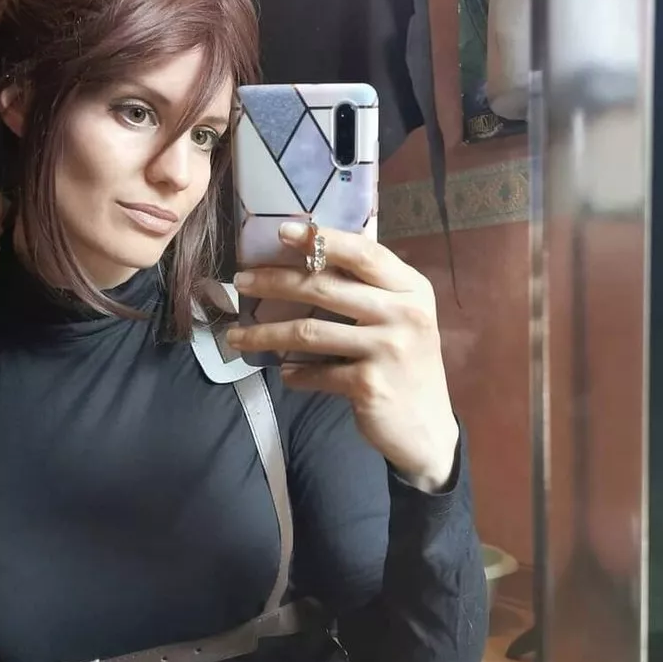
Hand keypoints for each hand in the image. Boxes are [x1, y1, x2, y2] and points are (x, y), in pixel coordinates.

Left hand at [226, 221, 459, 492]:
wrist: (426, 430)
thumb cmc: (405, 367)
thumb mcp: (402, 320)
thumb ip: (368, 292)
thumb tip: (305, 261)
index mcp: (411, 289)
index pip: (363, 253)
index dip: (322, 239)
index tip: (282, 231)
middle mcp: (405, 313)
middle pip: (326, 288)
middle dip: (275, 282)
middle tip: (240, 281)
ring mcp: (388, 349)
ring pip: (310, 332)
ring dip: (266, 334)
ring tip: (236, 335)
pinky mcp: (369, 384)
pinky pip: (317, 373)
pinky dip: (295, 375)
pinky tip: (285, 375)